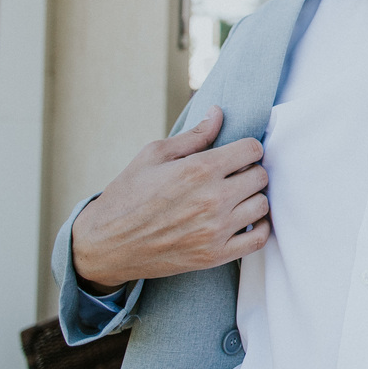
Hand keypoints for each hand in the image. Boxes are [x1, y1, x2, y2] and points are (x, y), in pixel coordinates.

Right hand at [71, 107, 270, 291]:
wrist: (105, 245)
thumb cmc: (127, 195)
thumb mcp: (153, 155)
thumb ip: (193, 135)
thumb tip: (219, 112)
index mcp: (199, 169)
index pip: (252, 149)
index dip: (247, 148)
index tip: (238, 154)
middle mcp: (213, 199)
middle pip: (260, 176)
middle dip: (250, 171)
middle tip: (234, 175)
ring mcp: (216, 230)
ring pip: (262, 205)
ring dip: (253, 198)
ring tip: (236, 198)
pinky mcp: (215, 256)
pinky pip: (258, 239)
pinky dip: (258, 228)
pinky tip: (244, 221)